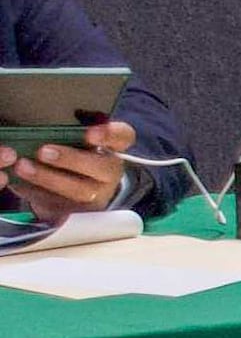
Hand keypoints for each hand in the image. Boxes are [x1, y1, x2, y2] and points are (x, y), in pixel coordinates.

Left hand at [5, 120, 130, 218]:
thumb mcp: (73, 140)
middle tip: (44, 152)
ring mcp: (97, 195)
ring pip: (80, 191)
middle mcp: (109, 172)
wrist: (71, 190)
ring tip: (23, 167)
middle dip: (72, 160)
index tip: (90, 133)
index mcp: (112, 148)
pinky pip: (61, 205)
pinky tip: (20, 183)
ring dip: (49, 178)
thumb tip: (44, 124)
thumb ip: (68, 131)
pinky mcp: (79, 213)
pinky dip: (37, 193)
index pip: (123, 136)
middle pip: (102, 167)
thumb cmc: (70, 156)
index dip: (110, 134)